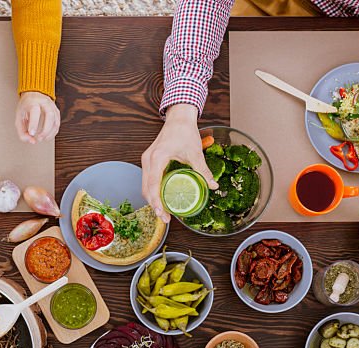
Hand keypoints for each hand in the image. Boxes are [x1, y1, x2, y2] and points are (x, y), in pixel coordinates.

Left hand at [15, 91, 59, 143]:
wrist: (34, 95)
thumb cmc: (26, 106)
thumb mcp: (19, 117)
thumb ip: (22, 131)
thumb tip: (31, 141)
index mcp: (33, 102)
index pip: (35, 111)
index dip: (34, 123)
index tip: (31, 133)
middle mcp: (44, 102)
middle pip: (49, 115)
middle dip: (45, 130)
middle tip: (39, 138)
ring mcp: (52, 106)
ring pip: (55, 121)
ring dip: (50, 133)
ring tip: (42, 139)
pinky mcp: (56, 112)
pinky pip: (57, 123)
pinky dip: (53, 132)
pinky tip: (47, 136)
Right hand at [141, 104, 217, 222]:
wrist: (178, 118)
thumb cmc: (184, 131)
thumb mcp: (195, 153)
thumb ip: (203, 170)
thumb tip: (213, 186)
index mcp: (157, 158)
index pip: (153, 186)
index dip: (157, 203)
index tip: (163, 214)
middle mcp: (148, 160)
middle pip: (146, 189)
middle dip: (154, 205)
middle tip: (166, 218)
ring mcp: (147, 160)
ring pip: (145, 186)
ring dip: (153, 200)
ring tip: (164, 211)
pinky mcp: (149, 161)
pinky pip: (148, 180)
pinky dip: (153, 191)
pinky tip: (162, 199)